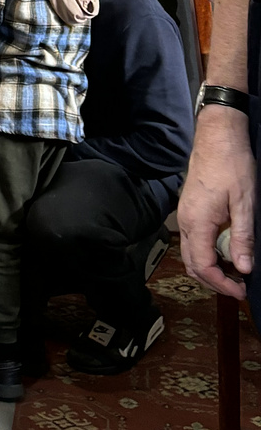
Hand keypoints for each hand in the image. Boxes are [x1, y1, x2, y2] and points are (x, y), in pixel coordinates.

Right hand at [179, 106, 254, 297]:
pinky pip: (193, 240)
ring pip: (191, 253)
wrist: (217, 137)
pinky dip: (207, 253)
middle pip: (192, 264)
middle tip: (239, 286)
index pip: (203, 266)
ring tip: (234, 271)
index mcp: (198, 222)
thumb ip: (242, 237)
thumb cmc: (231, 165)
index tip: (241, 291)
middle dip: (214, 281)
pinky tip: (225, 251)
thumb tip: (243, 268)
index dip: (222, 284)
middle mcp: (185, 221)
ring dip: (210, 268)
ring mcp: (184, 214)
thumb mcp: (244, 203)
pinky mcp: (188, 209)